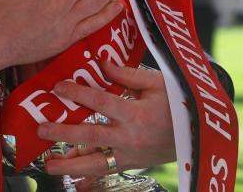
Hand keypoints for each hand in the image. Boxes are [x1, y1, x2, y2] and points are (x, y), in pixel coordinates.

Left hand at [39, 62, 175, 180]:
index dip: (77, 94)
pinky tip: (74, 181)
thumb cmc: (179, 100)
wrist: (201, 129)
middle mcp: (131, 137)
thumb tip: (100, 62)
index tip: (58, 87)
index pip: (100, 102)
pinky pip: (108, 172)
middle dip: (63, 133)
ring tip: (49, 165)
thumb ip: (126, 74)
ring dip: (71, 165)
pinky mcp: (133, 164)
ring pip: (97, 164)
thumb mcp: (156, 82)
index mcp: (136, 113)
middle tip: (41, 130)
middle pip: (91, 136)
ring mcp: (132, 155)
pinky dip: (90, 178)